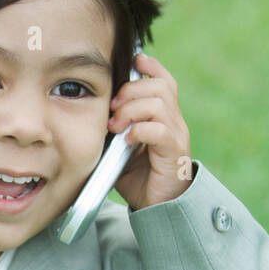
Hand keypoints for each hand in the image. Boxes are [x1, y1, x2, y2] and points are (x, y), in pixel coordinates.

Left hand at [107, 51, 192, 210]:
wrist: (156, 208)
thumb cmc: (138, 179)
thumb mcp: (120, 149)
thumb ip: (114, 129)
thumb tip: (91, 110)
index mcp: (164, 117)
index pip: (164, 81)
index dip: (150, 66)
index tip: (134, 61)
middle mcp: (175, 123)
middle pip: (159, 87)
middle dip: (131, 91)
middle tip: (112, 109)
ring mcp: (177, 136)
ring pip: (159, 104)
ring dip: (132, 110)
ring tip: (116, 125)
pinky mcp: (174, 153)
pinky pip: (159, 130)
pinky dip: (140, 130)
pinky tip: (127, 140)